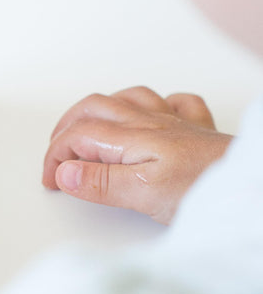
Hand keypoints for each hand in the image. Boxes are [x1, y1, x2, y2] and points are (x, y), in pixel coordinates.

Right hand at [42, 86, 232, 223]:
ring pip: (128, 98)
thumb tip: (65, 172)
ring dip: (101, 110)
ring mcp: (174, 123)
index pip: (77, 136)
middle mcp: (150, 123)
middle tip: (55, 153)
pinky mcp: (197, 131)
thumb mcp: (143, 194)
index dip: (55, 156)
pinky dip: (154, 105)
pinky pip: (174, 103)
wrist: (247, 185)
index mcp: (132, 137)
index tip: (51, 180)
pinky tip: (152, 115)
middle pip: (94, 108)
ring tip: (87, 126)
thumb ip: (101, 182)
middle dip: (66, 127)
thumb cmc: (204, 188)